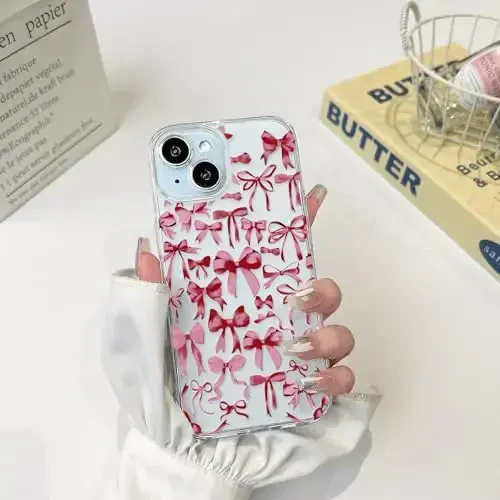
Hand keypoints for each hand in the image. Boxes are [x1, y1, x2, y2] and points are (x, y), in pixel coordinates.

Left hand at [135, 184, 354, 396]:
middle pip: (321, 292)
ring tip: (297, 347)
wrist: (182, 438)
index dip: (300, 224)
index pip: (280, 257)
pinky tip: (310, 381)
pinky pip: (340, 378)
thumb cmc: (167, 383)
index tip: (311, 194)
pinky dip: (335, 377)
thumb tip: (148, 247)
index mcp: (250, 301)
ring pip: (339, 332)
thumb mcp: (149, 332)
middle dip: (322, 289)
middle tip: (297, 296)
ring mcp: (300, 356)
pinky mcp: (309, 390)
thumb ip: (150, 292)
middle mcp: (281, 324)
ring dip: (328, 335)